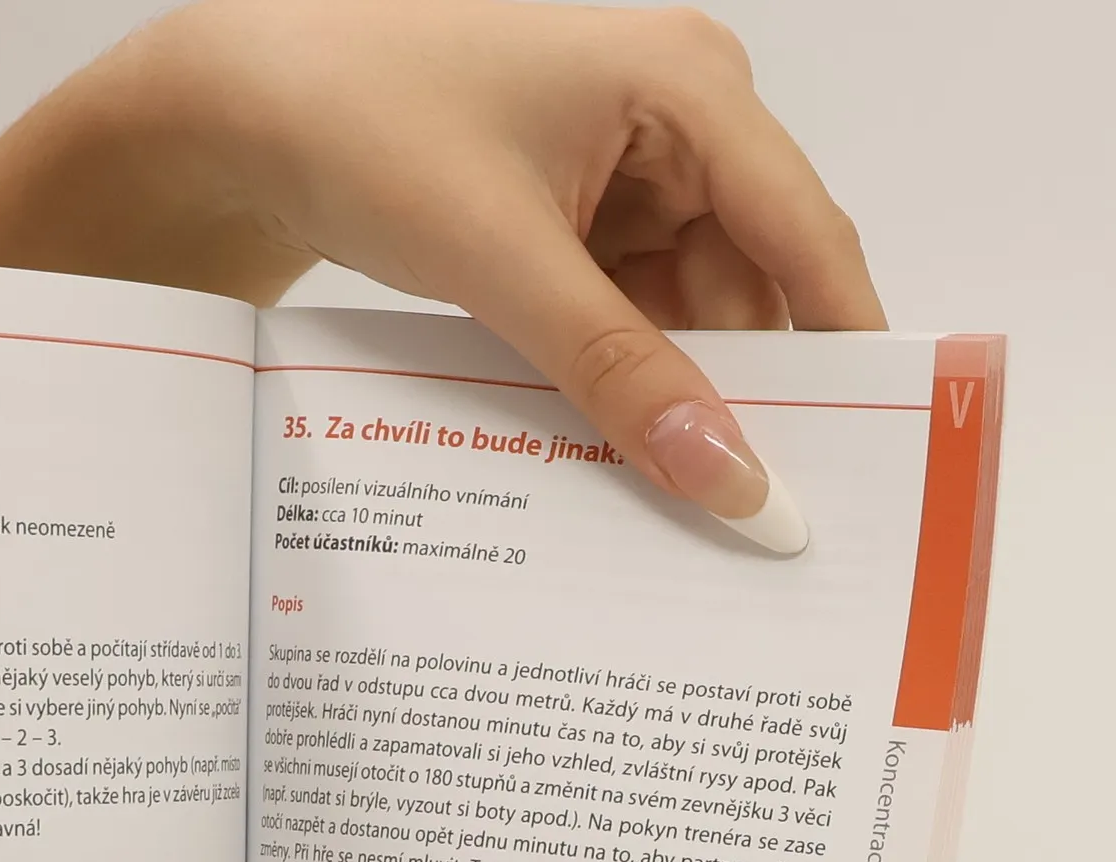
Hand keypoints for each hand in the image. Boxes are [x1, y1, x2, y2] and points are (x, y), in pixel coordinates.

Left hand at [0, 0, 884, 551]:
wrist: (246, 118)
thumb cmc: (370, 132)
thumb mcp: (508, 265)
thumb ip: (622, 375)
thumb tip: (729, 478)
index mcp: (691, 88)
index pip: (806, 237)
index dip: (844, 353)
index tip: (869, 465)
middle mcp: (680, 120)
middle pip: (751, 285)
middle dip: (748, 395)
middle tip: (757, 520)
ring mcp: (627, 172)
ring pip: (687, 313)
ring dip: (676, 398)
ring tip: (682, 508)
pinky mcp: (576, 219)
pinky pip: (629, 315)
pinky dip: (621, 379)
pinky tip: (616, 452)